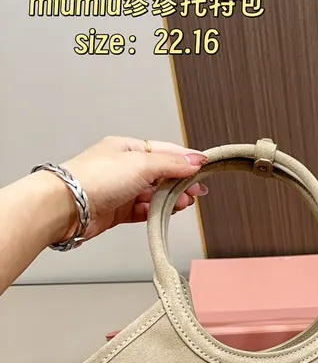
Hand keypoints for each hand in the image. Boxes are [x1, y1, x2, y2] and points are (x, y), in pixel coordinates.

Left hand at [56, 135, 208, 242]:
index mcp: (127, 148)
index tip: (204, 168)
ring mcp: (121, 190)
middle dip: (181, 183)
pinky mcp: (118, 210)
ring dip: (171, 199)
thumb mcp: (141, 163)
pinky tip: (166, 213)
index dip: (186, 160)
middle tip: (196, 191)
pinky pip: (144, 211)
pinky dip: (157, 212)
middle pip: (162, 174)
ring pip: (155, 194)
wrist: (67, 207)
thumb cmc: (93, 179)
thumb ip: (172, 163)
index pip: (165, 152)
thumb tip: (195, 160)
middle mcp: (124, 168)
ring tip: (183, 203)